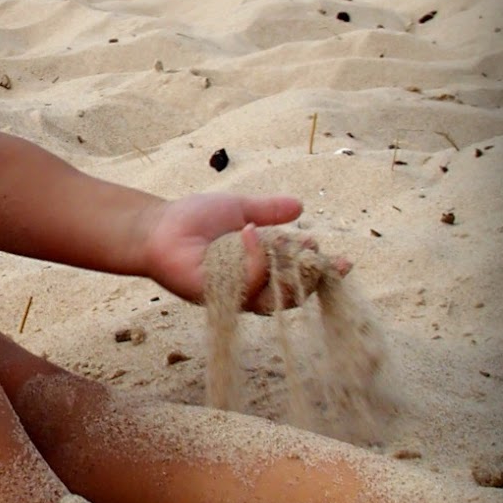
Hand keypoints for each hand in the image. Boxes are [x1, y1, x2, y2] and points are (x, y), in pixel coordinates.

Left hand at [139, 192, 347, 309]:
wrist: (158, 226)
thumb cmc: (193, 218)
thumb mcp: (239, 210)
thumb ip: (269, 211)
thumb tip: (300, 206)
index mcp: (258, 268)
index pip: (297, 277)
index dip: (321, 272)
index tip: (344, 261)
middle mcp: (249, 287)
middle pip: (292, 294)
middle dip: (313, 277)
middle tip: (326, 258)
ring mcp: (233, 295)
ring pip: (274, 295)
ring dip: (289, 270)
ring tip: (299, 244)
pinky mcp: (216, 296)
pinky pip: (245, 284)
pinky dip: (253, 258)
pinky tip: (250, 232)